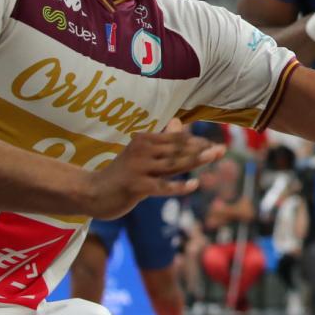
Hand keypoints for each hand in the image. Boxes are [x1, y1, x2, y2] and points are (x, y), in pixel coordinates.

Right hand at [82, 119, 224, 219]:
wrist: (91, 192)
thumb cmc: (122, 173)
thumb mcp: (141, 154)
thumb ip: (161, 140)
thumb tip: (179, 122)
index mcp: (144, 140)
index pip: (176, 139)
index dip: (196, 141)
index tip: (214, 144)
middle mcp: (142, 150)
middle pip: (177, 149)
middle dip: (201, 149)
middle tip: (222, 150)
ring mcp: (138, 168)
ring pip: (173, 164)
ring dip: (195, 161)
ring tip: (214, 157)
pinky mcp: (136, 186)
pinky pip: (162, 186)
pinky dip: (179, 186)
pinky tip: (194, 184)